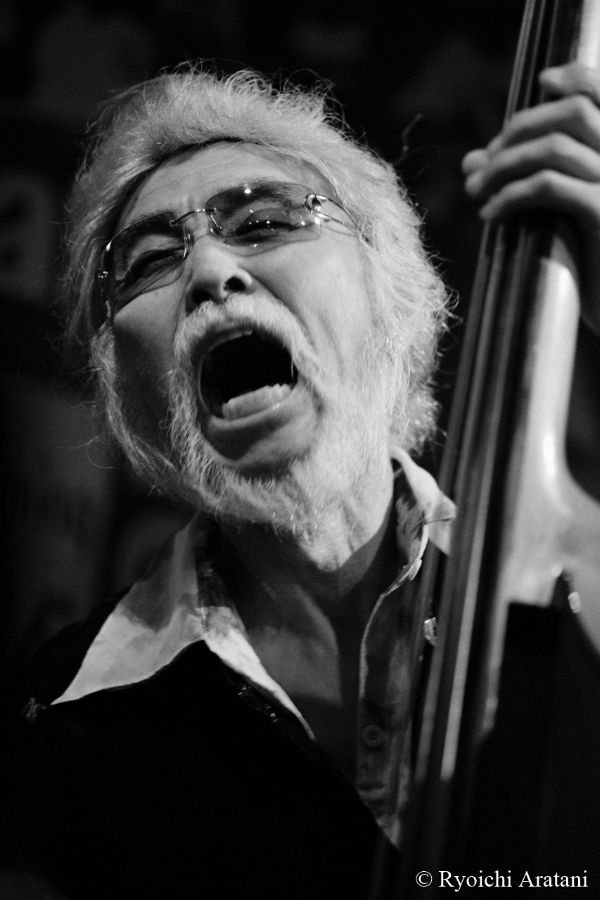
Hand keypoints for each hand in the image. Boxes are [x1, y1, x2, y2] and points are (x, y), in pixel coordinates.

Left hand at [462, 62, 599, 333]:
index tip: (539, 85)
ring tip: (476, 191)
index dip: (574, 78)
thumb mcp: (559, 212)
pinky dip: (510, 195)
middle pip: (571, 114)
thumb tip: (471, 163)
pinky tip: (490, 215)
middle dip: (516, 131)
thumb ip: (522, 179)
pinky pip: (550, 188)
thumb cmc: (587, 260)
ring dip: (503, 164)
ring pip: (554, 148)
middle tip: (483, 164)